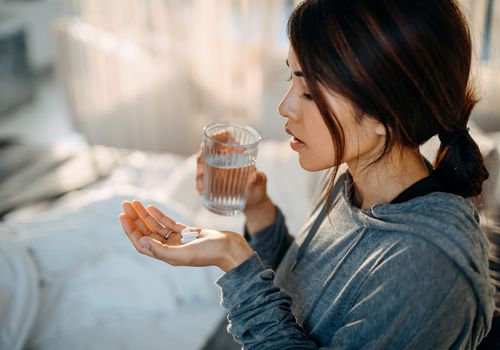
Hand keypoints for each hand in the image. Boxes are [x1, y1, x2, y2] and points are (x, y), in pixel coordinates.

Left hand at [118, 200, 253, 271]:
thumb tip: (141, 242)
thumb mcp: (184, 253)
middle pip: (146, 232)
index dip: (130, 230)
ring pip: (156, 226)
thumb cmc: (210, 253)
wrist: (230, 248)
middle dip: (135, 218)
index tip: (122, 216)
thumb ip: (162, 250)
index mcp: (167, 256)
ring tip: (135, 202)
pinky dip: (159, 215)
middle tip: (125, 204)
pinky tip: (151, 207)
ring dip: (145, 214)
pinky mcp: (188, 233)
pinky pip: (169, 223)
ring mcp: (178, 240)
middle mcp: (170, 248)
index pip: (142, 243)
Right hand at [195, 131, 272, 211]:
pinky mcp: (212, 182)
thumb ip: (260, 178)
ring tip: (201, 185)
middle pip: (208, 149)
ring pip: (202, 164)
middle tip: (203, 170)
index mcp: (237, 152)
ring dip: (199, 172)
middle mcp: (224, 158)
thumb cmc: (258, 188)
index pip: (226, 136)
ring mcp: (216, 170)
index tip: (215, 142)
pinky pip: (202, 179)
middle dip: (202, 157)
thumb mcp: (261, 182)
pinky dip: (200, 184)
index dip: (219, 135)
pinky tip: (201, 191)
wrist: (254, 204)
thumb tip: (253, 178)